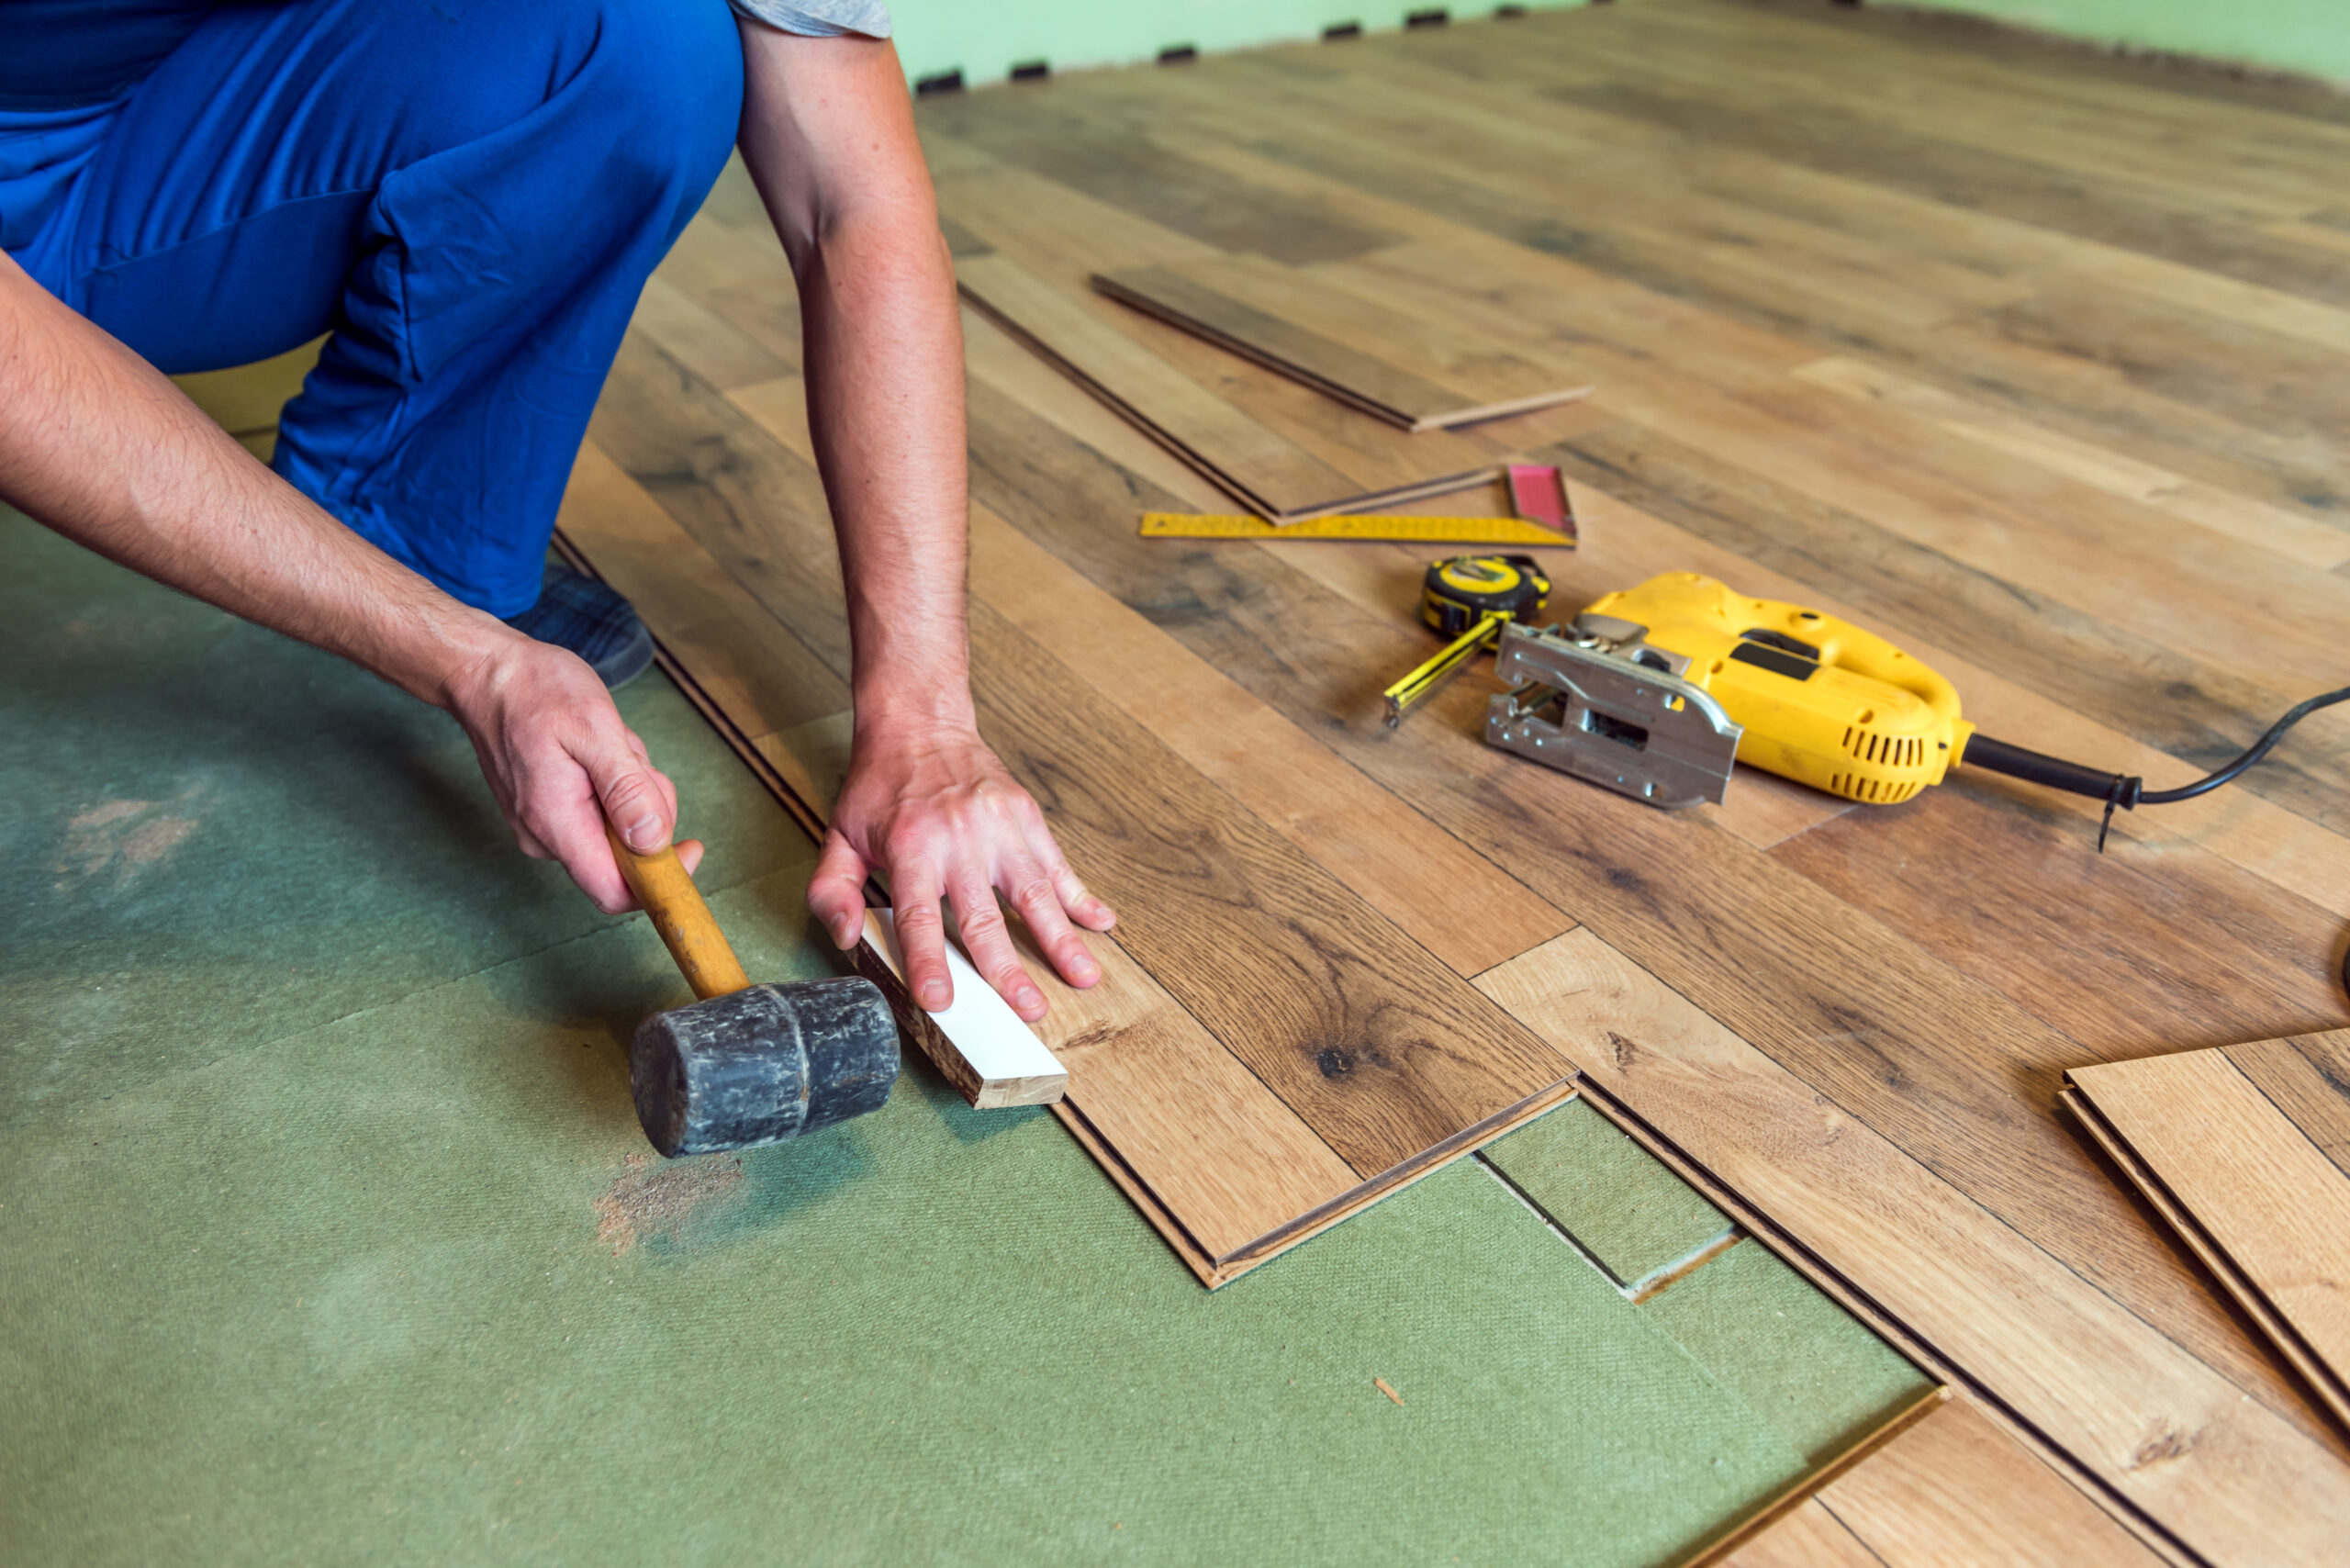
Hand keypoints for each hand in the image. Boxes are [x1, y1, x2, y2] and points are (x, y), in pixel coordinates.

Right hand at [442, 632, 702, 911]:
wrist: (487, 674)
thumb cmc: (535, 691)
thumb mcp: (595, 728)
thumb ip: (627, 789)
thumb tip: (654, 841)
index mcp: (556, 824)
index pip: (614, 891)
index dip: (661, 880)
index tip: (692, 845)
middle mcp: (545, 838)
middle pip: (626, 857)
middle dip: (647, 809)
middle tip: (631, 757)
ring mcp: (544, 827)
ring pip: (617, 831)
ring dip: (631, 790)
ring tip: (608, 745)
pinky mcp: (548, 813)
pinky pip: (601, 813)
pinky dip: (613, 784)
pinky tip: (596, 751)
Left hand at [807, 717, 1114, 1020]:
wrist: (921, 722)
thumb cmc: (881, 786)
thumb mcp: (840, 834)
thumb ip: (833, 890)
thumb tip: (846, 938)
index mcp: (911, 848)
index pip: (919, 916)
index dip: (928, 961)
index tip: (941, 1000)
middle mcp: (959, 839)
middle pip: (986, 916)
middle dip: (1007, 968)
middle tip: (1028, 1010)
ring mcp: (999, 828)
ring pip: (1034, 893)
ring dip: (1060, 939)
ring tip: (1084, 977)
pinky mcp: (1026, 817)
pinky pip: (1057, 863)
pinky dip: (1081, 895)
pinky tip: (1101, 922)